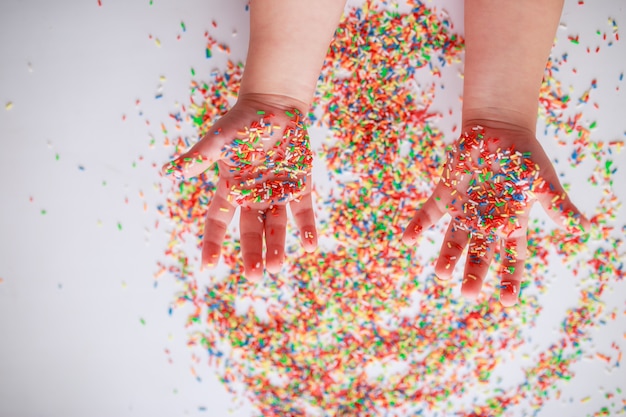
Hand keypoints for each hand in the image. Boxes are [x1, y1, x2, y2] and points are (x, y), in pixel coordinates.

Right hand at [162, 95, 317, 278]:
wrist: (275, 106)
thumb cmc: (243, 122)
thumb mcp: (220, 139)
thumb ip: (200, 156)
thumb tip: (170, 172)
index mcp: (231, 189)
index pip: (217, 222)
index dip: (213, 243)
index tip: (209, 267)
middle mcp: (254, 197)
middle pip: (251, 232)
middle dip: (252, 254)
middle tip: (254, 276)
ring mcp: (278, 194)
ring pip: (276, 226)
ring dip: (277, 247)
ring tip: (277, 267)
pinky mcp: (300, 186)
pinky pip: (303, 211)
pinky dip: (307, 227)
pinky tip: (310, 245)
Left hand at [402, 123, 589, 305]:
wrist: (498, 128)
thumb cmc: (524, 156)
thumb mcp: (543, 181)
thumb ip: (558, 205)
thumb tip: (583, 228)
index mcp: (512, 222)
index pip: (512, 257)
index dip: (510, 279)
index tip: (508, 302)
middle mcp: (486, 222)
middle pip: (480, 254)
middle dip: (474, 273)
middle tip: (467, 292)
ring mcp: (465, 210)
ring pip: (454, 239)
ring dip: (447, 256)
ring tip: (442, 274)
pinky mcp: (447, 194)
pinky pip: (431, 212)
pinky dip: (419, 224)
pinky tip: (407, 238)